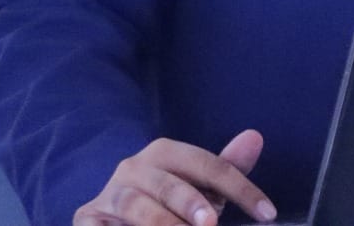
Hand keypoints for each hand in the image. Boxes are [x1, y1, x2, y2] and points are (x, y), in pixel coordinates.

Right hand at [73, 129, 277, 225]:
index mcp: (164, 153)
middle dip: (190, 203)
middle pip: (167, 183)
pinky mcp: (87, 218)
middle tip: (210, 224)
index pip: (206, 165)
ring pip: (134, 205)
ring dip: (159, 222)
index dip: (239, 188)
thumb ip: (226, 169)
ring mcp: (109, 194)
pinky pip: (102, 225)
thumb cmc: (166, 202)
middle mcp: (134, 168)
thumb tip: (255, 137)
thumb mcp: (199, 188)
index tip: (266, 213)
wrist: (113, 218)